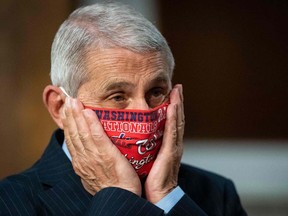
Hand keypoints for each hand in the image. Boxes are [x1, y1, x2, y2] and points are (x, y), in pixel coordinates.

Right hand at [61, 97, 140, 195]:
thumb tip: (89, 154)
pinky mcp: (106, 155)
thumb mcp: (94, 175)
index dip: (69, 124)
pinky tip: (88, 112)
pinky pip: (97, 136)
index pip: (71, 140)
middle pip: (73, 134)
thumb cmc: (112, 187)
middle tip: (69, 100)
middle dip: (70, 116)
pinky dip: (91, 124)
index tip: (67, 111)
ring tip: (75, 102)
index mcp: (80, 163)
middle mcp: (83, 159)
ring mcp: (93, 157)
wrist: (122, 198)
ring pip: (82, 132)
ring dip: (77, 116)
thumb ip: (90, 163)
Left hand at [144, 84, 184, 202]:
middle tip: (177, 87)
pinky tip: (173, 106)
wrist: (158, 194)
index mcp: (167, 144)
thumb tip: (135, 136)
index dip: (173, 107)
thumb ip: (145, 145)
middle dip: (178, 102)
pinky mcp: (171, 152)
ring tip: (177, 91)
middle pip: (177, 118)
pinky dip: (174, 118)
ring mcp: (174, 147)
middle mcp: (173, 143)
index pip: (170, 121)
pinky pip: (172, 132)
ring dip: (178, 105)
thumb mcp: (147, 157)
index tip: (172, 93)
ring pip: (177, 122)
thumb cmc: (150, 177)